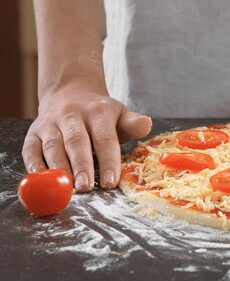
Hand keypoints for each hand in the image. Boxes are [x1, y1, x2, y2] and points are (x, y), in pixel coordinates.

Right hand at [22, 81, 151, 191]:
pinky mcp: (34, 132)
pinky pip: (31, 149)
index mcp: (98, 112)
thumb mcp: (120, 114)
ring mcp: (50, 123)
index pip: (105, 138)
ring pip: (53, 146)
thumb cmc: (100, 114)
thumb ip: (133, 123)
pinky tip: (41, 179)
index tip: (110, 182)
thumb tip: (146, 125)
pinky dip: (34, 164)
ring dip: (59, 168)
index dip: (108, 161)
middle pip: (76, 142)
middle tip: (86, 187)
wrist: (71, 93)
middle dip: (81, 166)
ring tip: (67, 188)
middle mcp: (72, 115)